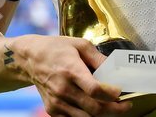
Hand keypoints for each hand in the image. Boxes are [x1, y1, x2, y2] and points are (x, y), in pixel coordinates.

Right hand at [12, 35, 132, 116]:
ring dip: (103, 115)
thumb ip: (99, 58)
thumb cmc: (56, 49)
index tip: (121, 93)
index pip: (94, 89)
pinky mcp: (52, 110)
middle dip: (114, 110)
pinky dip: (87, 116)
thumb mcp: (80, 45)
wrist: (30, 59)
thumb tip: (116, 69)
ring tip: (113, 107)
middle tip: (125, 105)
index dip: (111, 94)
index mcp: (71, 70)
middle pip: (94, 108)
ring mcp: (57, 102)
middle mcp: (63, 89)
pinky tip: (95, 107)